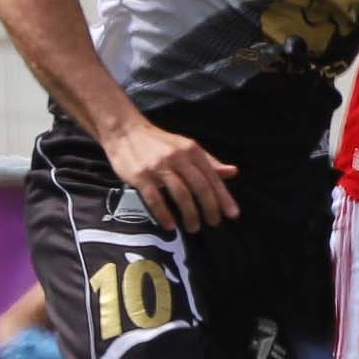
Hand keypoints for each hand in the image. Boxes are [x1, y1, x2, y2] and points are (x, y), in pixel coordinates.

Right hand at [101, 117, 239, 232]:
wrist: (125, 131)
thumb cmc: (159, 143)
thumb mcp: (187, 147)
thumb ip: (209, 162)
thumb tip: (233, 172)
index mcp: (192, 150)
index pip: (212, 177)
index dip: (224, 197)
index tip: (233, 214)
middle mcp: (178, 157)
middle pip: (200, 187)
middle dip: (209, 208)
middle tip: (214, 223)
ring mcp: (158, 167)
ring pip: (181, 194)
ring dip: (190, 214)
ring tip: (194, 227)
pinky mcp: (140, 176)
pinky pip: (155, 199)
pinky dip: (164, 214)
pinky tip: (170, 225)